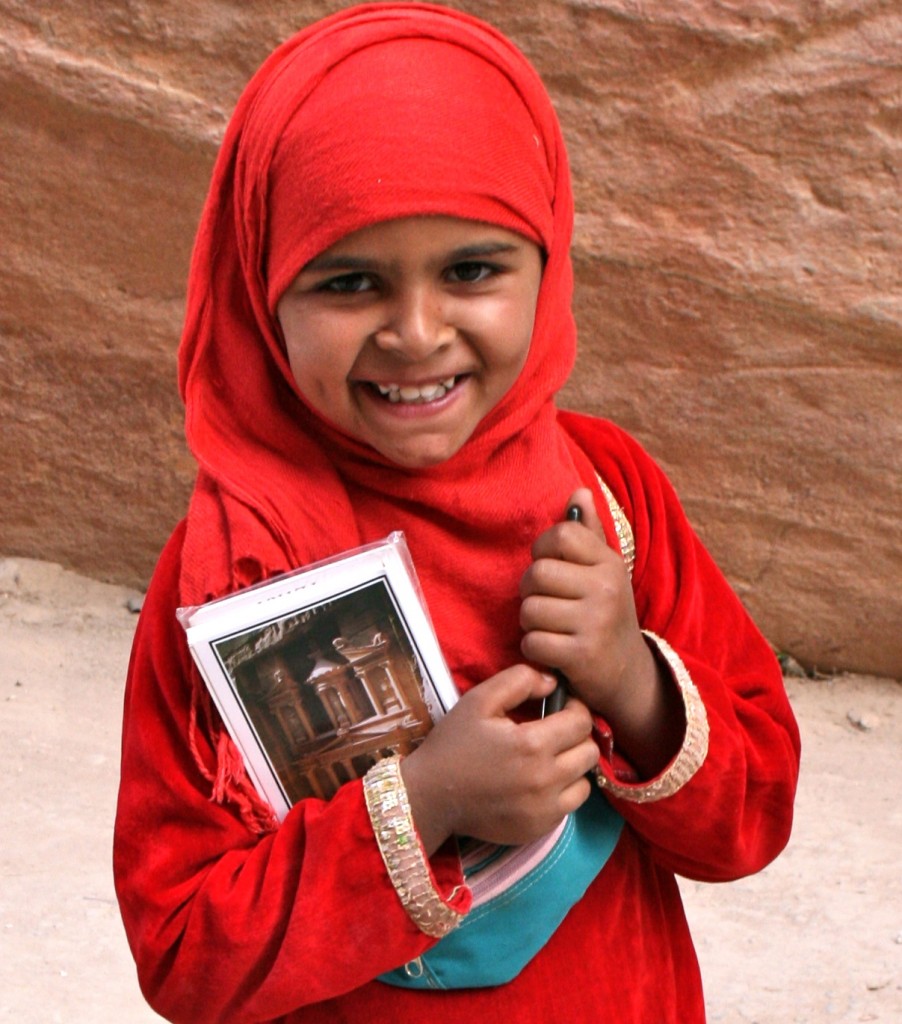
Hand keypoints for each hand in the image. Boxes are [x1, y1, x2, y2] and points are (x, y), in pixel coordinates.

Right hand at [401, 665, 599, 854]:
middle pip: (589, 752)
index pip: (582, 722)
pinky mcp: (539, 829)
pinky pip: (570, 806)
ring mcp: (544, 810)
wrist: (431, 796)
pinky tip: (539, 782)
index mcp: (532, 744)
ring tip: (550, 757)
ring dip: (573, 766)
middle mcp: (545, 780)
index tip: (561, 706)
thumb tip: (552, 682)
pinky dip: (562, 791)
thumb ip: (519, 681)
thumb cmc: (454, 743)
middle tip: (556, 731)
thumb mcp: (479, 700)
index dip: (575, 708)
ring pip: (585, 782)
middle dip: (577, 736)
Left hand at [519, 488, 683, 776]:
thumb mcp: (603, 572)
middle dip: (530, 591)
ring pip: (530, 609)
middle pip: (537, 574)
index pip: (560, 535)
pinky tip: (551, 650)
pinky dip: (534, 649)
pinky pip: (533, 641)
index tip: (549, 568)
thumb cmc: (605, 614)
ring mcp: (595, 622)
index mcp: (608, 562)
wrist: (628, 673)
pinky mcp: (582, 655)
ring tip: (549, 627)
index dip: (542, 551)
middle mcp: (605, 588)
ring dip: (530, 623)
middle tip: (544, 603)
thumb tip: (578, 490)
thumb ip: (588, 532)